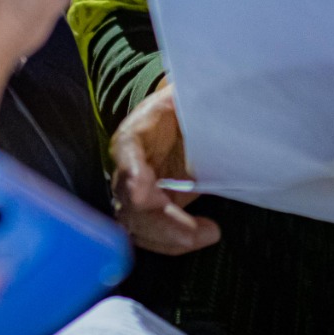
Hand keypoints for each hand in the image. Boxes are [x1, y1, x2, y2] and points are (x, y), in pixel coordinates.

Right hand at [110, 81, 219, 253]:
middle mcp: (126, 170)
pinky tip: (204, 235)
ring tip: (207, 233)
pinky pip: (153, 236)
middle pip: (130, 203)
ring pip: (138, 227)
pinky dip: (175, 242)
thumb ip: (187, 99)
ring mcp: (133, 197)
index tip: (146, 190)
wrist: (172, 127)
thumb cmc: (177, 113)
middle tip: (194, 234)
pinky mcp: (148, 214)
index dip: (133, 175)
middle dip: (160, 222)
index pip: (125, 154)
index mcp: (132, 136)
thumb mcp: (183, 99)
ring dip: (169, 238)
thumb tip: (200, 92)